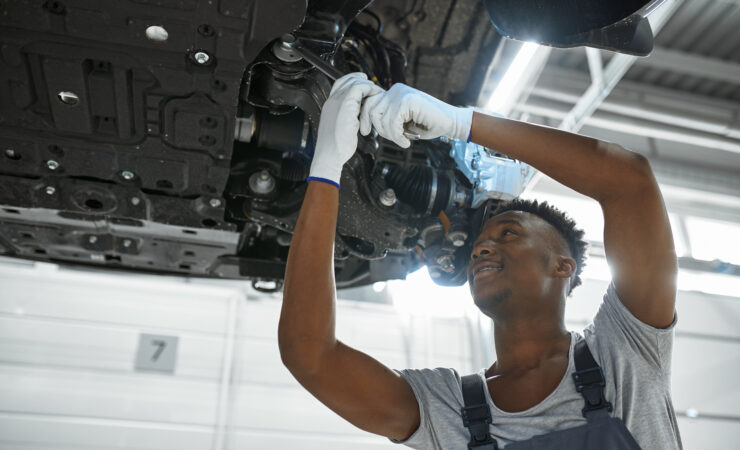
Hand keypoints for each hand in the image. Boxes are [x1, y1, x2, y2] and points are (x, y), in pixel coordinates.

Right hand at [308, 73, 382, 187]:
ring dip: (368, 86)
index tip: (365, 84)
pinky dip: (370, 90)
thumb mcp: (341, 129)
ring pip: (354, 82)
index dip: (352, 81)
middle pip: (346, 80)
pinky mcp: (345, 104)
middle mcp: (331, 101)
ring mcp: (337, 101)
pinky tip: (376, 97)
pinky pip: (360, 88)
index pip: (340, 85)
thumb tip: (357, 117)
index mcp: (329, 106)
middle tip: (374, 87)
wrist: (329, 155)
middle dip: (362, 81)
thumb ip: (348, 119)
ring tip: (377, 93)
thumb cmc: (335, 147)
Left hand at [359, 83, 472, 147]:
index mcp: (392, 93)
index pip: (368, 103)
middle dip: (378, 128)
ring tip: (403, 140)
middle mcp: (395, 89)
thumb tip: (366, 124)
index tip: (365, 132)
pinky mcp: (408, 100)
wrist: (450, 122)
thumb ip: (386, 119)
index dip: (364, 118)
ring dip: (390, 135)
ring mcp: (402, 93)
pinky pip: (392, 122)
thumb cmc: (427, 125)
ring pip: (381, 118)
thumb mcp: (401, 122)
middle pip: (370, 109)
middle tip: (394, 138)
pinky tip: (407, 142)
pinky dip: (398, 136)